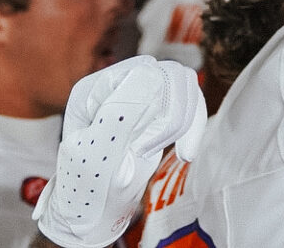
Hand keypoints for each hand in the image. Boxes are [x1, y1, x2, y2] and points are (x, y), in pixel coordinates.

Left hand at [34, 56, 206, 247]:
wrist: (94, 214)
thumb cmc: (88, 188)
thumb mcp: (98, 154)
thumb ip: (121, 111)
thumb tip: (152, 70)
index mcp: (93, 90)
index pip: (143, 71)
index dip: (155, 106)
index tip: (142, 148)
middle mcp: (115, 86)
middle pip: (168, 73)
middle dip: (173, 116)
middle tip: (150, 151)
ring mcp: (137, 95)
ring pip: (184, 83)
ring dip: (185, 120)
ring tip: (168, 151)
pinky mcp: (156, 109)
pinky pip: (190, 100)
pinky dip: (195, 124)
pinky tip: (185, 152)